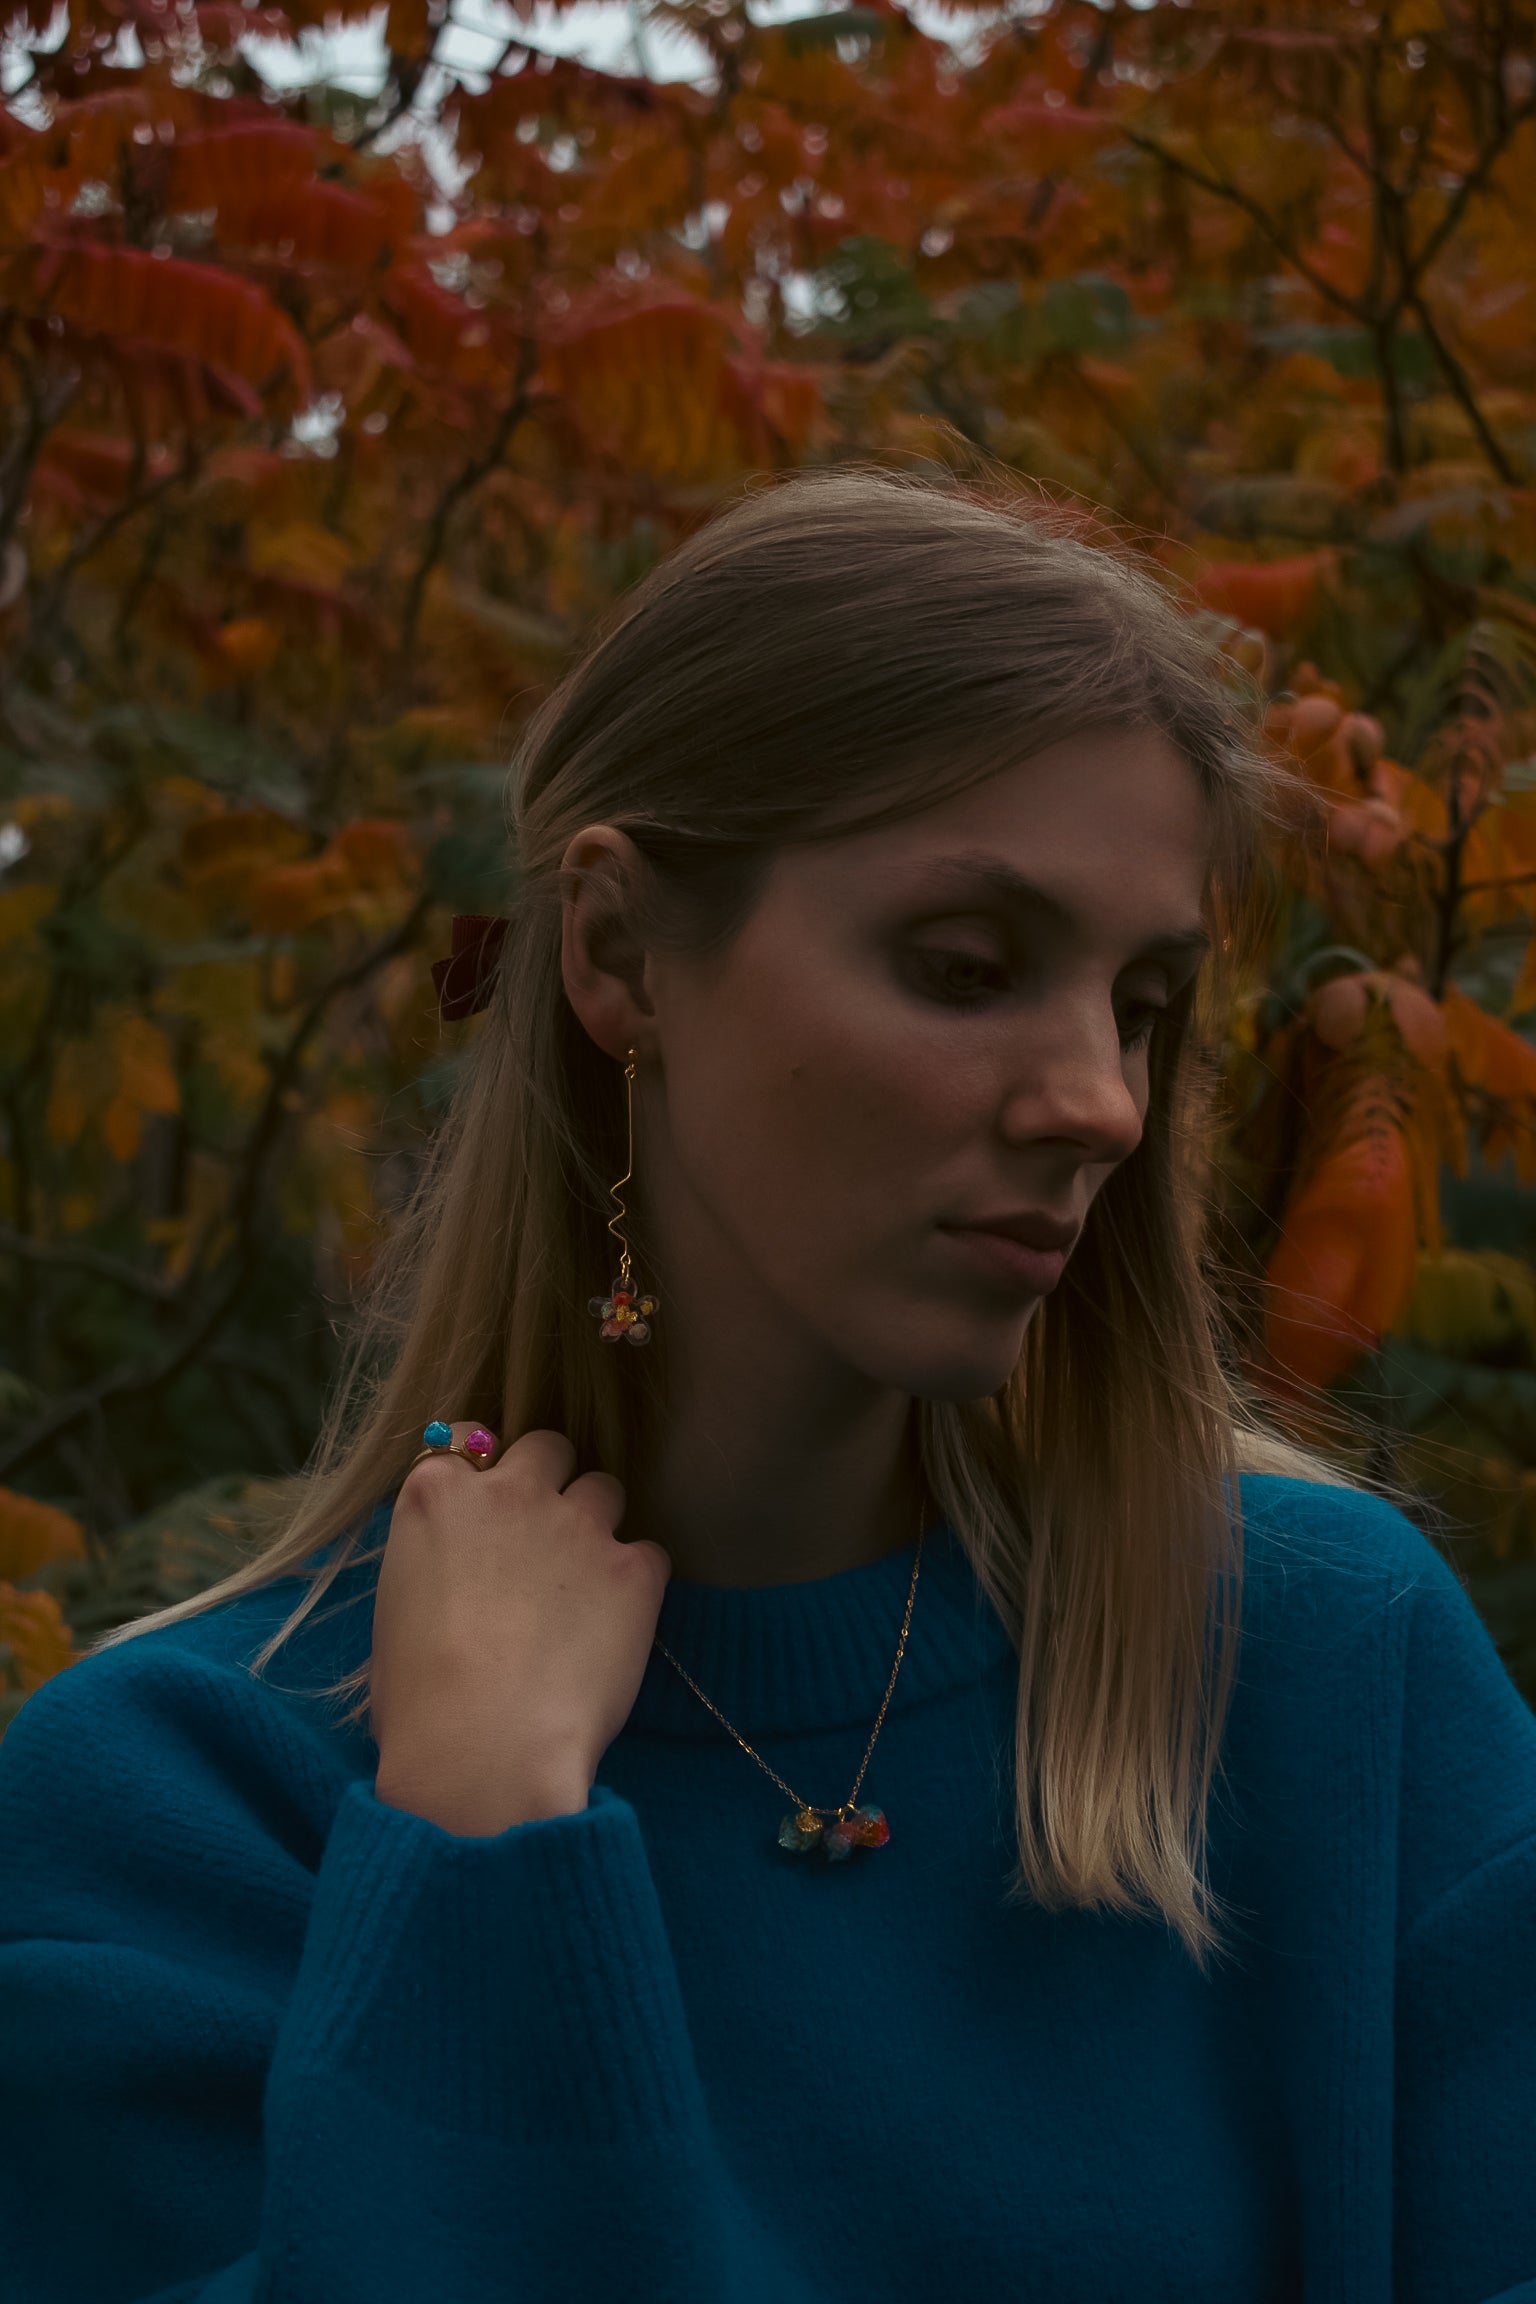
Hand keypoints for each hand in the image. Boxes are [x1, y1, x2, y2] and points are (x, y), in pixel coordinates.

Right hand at [369, 1425, 671, 1836]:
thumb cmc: (419, 1702)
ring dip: (598, 1525)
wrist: (484, 1748)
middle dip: (551, 1480)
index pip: (467, 1445)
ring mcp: (577, 1524)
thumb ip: (437, 1561)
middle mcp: (510, 1491)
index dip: (484, 1481)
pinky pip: (648, 1554)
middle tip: (546, 1537)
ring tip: (587, 1585)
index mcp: (438, 1495)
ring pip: (605, 1488)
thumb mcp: (397, 1612)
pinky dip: (637, 1582)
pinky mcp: (634, 1569)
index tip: (488, 1513)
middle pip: (548, 1447)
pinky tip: (617, 1626)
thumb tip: (460, 1571)